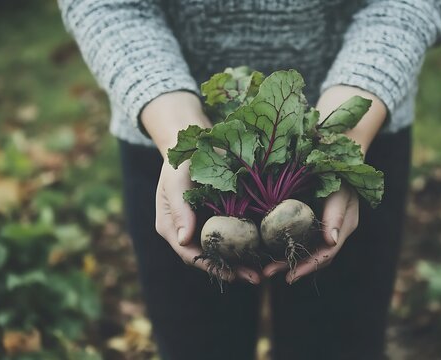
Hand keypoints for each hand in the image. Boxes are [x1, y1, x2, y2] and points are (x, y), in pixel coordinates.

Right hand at [142, 92, 261, 283]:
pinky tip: (267, 248)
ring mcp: (207, 224)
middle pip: (211, 258)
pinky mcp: (223, 215)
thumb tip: (185, 240)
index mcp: (172, 228)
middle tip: (256, 278)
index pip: (191, 255)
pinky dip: (249, 242)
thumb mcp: (174, 182)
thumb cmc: (179, 162)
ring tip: (265, 270)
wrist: (194, 143)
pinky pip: (236, 233)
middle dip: (233, 270)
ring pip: (226, 250)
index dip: (211, 267)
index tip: (231, 275)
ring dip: (244, 261)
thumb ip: (178, 210)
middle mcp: (190, 232)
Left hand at [262, 85, 385, 282]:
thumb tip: (330, 241)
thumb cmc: (340, 166)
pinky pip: (296, 236)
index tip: (289, 276)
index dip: (308, 267)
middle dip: (291, 268)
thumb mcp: (341, 186)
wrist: (338, 148)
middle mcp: (332, 230)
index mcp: (343, 225)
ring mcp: (320, 224)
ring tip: (262, 268)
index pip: (326, 253)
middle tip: (266, 274)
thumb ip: (336, 212)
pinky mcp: (307, 217)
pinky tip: (265, 248)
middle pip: (313, 257)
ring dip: (284, 260)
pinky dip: (281, 244)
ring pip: (304, 250)